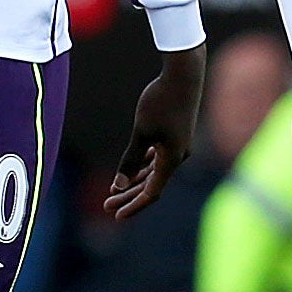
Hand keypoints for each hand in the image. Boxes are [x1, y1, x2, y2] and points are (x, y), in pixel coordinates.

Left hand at [105, 44, 206, 218]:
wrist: (184, 75)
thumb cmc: (161, 101)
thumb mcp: (141, 131)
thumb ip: (130, 159)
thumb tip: (119, 185)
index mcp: (171, 159)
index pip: (151, 192)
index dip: (133, 205)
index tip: (115, 215)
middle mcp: (178, 157)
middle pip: (151, 184)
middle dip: (129, 196)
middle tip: (106, 205)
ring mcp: (178, 146)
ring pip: (154, 171)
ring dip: (135, 181)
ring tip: (114, 189)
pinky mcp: (176, 135)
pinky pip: (159, 158)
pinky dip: (144, 166)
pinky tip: (133, 168)